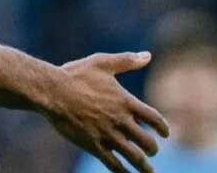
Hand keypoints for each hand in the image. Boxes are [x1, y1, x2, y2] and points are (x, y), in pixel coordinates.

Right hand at [40, 52, 169, 172]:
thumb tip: (147, 55)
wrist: (51, 91)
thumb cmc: (75, 75)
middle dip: (152, 149)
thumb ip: (126, 60)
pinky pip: (113, 164)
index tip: (165, 134)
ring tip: (148, 170)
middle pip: (147, 142)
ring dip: (144, 166)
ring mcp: (107, 134)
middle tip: (152, 152)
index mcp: (125, 101)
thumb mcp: (101, 63)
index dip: (164, 129)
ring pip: (134, 156)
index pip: (154, 119)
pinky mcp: (93, 144)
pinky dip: (123, 171)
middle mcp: (120, 120)